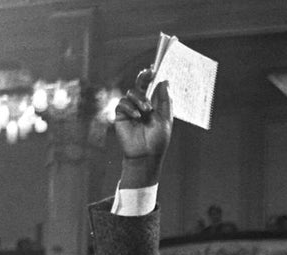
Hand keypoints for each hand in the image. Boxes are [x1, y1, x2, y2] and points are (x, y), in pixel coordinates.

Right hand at [114, 68, 171, 187]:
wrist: (146, 155)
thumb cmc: (158, 139)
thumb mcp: (166, 119)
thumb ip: (165, 100)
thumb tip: (165, 81)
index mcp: (154, 104)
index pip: (152, 86)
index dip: (152, 76)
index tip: (154, 68)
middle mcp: (141, 104)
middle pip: (140, 84)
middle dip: (144, 77)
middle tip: (149, 73)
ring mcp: (131, 108)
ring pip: (132, 93)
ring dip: (140, 99)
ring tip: (147, 110)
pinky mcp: (120, 115)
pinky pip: (122, 103)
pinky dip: (130, 107)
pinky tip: (136, 116)